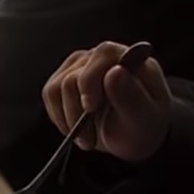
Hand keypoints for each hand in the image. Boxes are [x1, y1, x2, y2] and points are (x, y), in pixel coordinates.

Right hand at [42, 41, 171, 162]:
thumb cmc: (143, 126)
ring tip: (85, 136)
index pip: (100, 56)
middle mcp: (100, 55)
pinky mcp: (62, 78)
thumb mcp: (144, 119)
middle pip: (71, 80)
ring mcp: (78, 65)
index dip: (89, 85)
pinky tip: (75, 127)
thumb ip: (131, 96)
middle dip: (77, 115)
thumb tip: (114, 71)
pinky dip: (59, 117)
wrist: (134, 134)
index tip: (91, 111)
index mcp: (127, 57)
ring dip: (67, 119)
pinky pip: (49, 96)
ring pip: (55, 89)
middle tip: (91, 138)